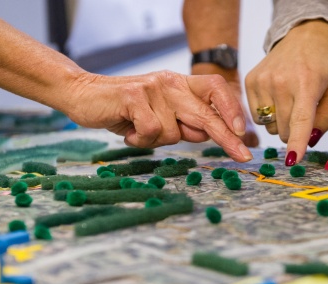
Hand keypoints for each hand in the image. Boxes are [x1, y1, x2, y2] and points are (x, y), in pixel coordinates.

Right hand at [64, 70, 252, 161]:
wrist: (84, 95)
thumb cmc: (126, 110)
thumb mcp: (161, 115)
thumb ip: (185, 122)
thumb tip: (211, 134)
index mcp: (181, 84)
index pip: (216, 88)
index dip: (232, 108)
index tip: (242, 132)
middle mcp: (171, 82)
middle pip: (206, 112)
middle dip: (226, 138)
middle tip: (243, 157)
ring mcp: (153, 88)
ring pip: (173, 132)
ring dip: (156, 141)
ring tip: (138, 131)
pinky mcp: (133, 97)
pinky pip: (151, 131)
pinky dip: (140, 140)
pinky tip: (128, 131)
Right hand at [245, 20, 327, 164]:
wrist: (307, 34)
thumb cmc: (327, 64)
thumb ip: (327, 118)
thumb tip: (308, 141)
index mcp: (307, 82)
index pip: (301, 120)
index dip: (297, 143)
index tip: (292, 162)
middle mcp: (280, 81)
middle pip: (285, 130)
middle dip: (296, 131)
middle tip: (305, 111)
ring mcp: (262, 80)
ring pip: (270, 126)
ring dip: (281, 122)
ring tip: (291, 100)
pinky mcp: (249, 81)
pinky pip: (256, 117)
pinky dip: (268, 114)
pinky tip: (277, 97)